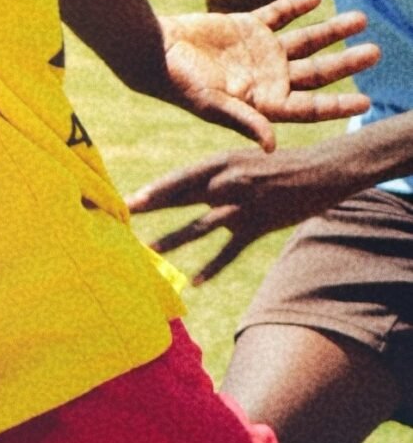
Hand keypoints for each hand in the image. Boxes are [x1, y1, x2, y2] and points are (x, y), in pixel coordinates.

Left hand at [128, 143, 351, 281]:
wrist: (319, 171)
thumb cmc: (274, 166)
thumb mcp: (239, 161)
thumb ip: (211, 175)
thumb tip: (179, 189)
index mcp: (221, 163)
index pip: (178, 179)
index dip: (153, 191)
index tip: (127, 201)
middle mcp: (227, 182)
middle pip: (182, 199)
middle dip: (152, 209)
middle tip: (124, 219)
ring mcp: (242, 206)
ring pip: (200, 227)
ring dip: (173, 239)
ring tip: (150, 251)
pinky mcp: (258, 226)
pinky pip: (230, 251)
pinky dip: (212, 268)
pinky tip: (195, 282)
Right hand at [158, 0, 376, 148]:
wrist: (152, 52)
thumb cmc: (177, 84)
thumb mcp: (212, 105)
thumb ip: (245, 120)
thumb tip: (272, 146)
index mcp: (262, 102)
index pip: (308, 106)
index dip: (337, 105)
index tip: (365, 102)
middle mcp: (266, 78)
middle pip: (316, 72)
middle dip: (346, 63)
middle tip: (375, 53)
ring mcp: (259, 53)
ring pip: (306, 41)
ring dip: (332, 31)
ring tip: (360, 18)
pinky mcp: (247, 28)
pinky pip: (280, 15)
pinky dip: (297, 6)